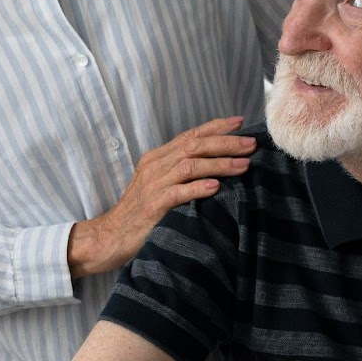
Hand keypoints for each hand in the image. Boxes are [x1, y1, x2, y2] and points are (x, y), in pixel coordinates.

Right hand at [68, 116, 254, 276]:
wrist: (110, 237)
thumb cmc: (140, 213)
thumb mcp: (158, 185)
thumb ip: (180, 172)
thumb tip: (216, 163)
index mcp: (157, 158)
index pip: (190, 135)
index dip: (216, 128)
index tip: (240, 123)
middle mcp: (154, 166)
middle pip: (194, 146)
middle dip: (225, 143)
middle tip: (251, 144)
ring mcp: (152, 185)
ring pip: (190, 165)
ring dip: (219, 163)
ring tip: (243, 165)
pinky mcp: (152, 206)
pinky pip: (178, 192)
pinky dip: (198, 188)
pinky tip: (216, 187)